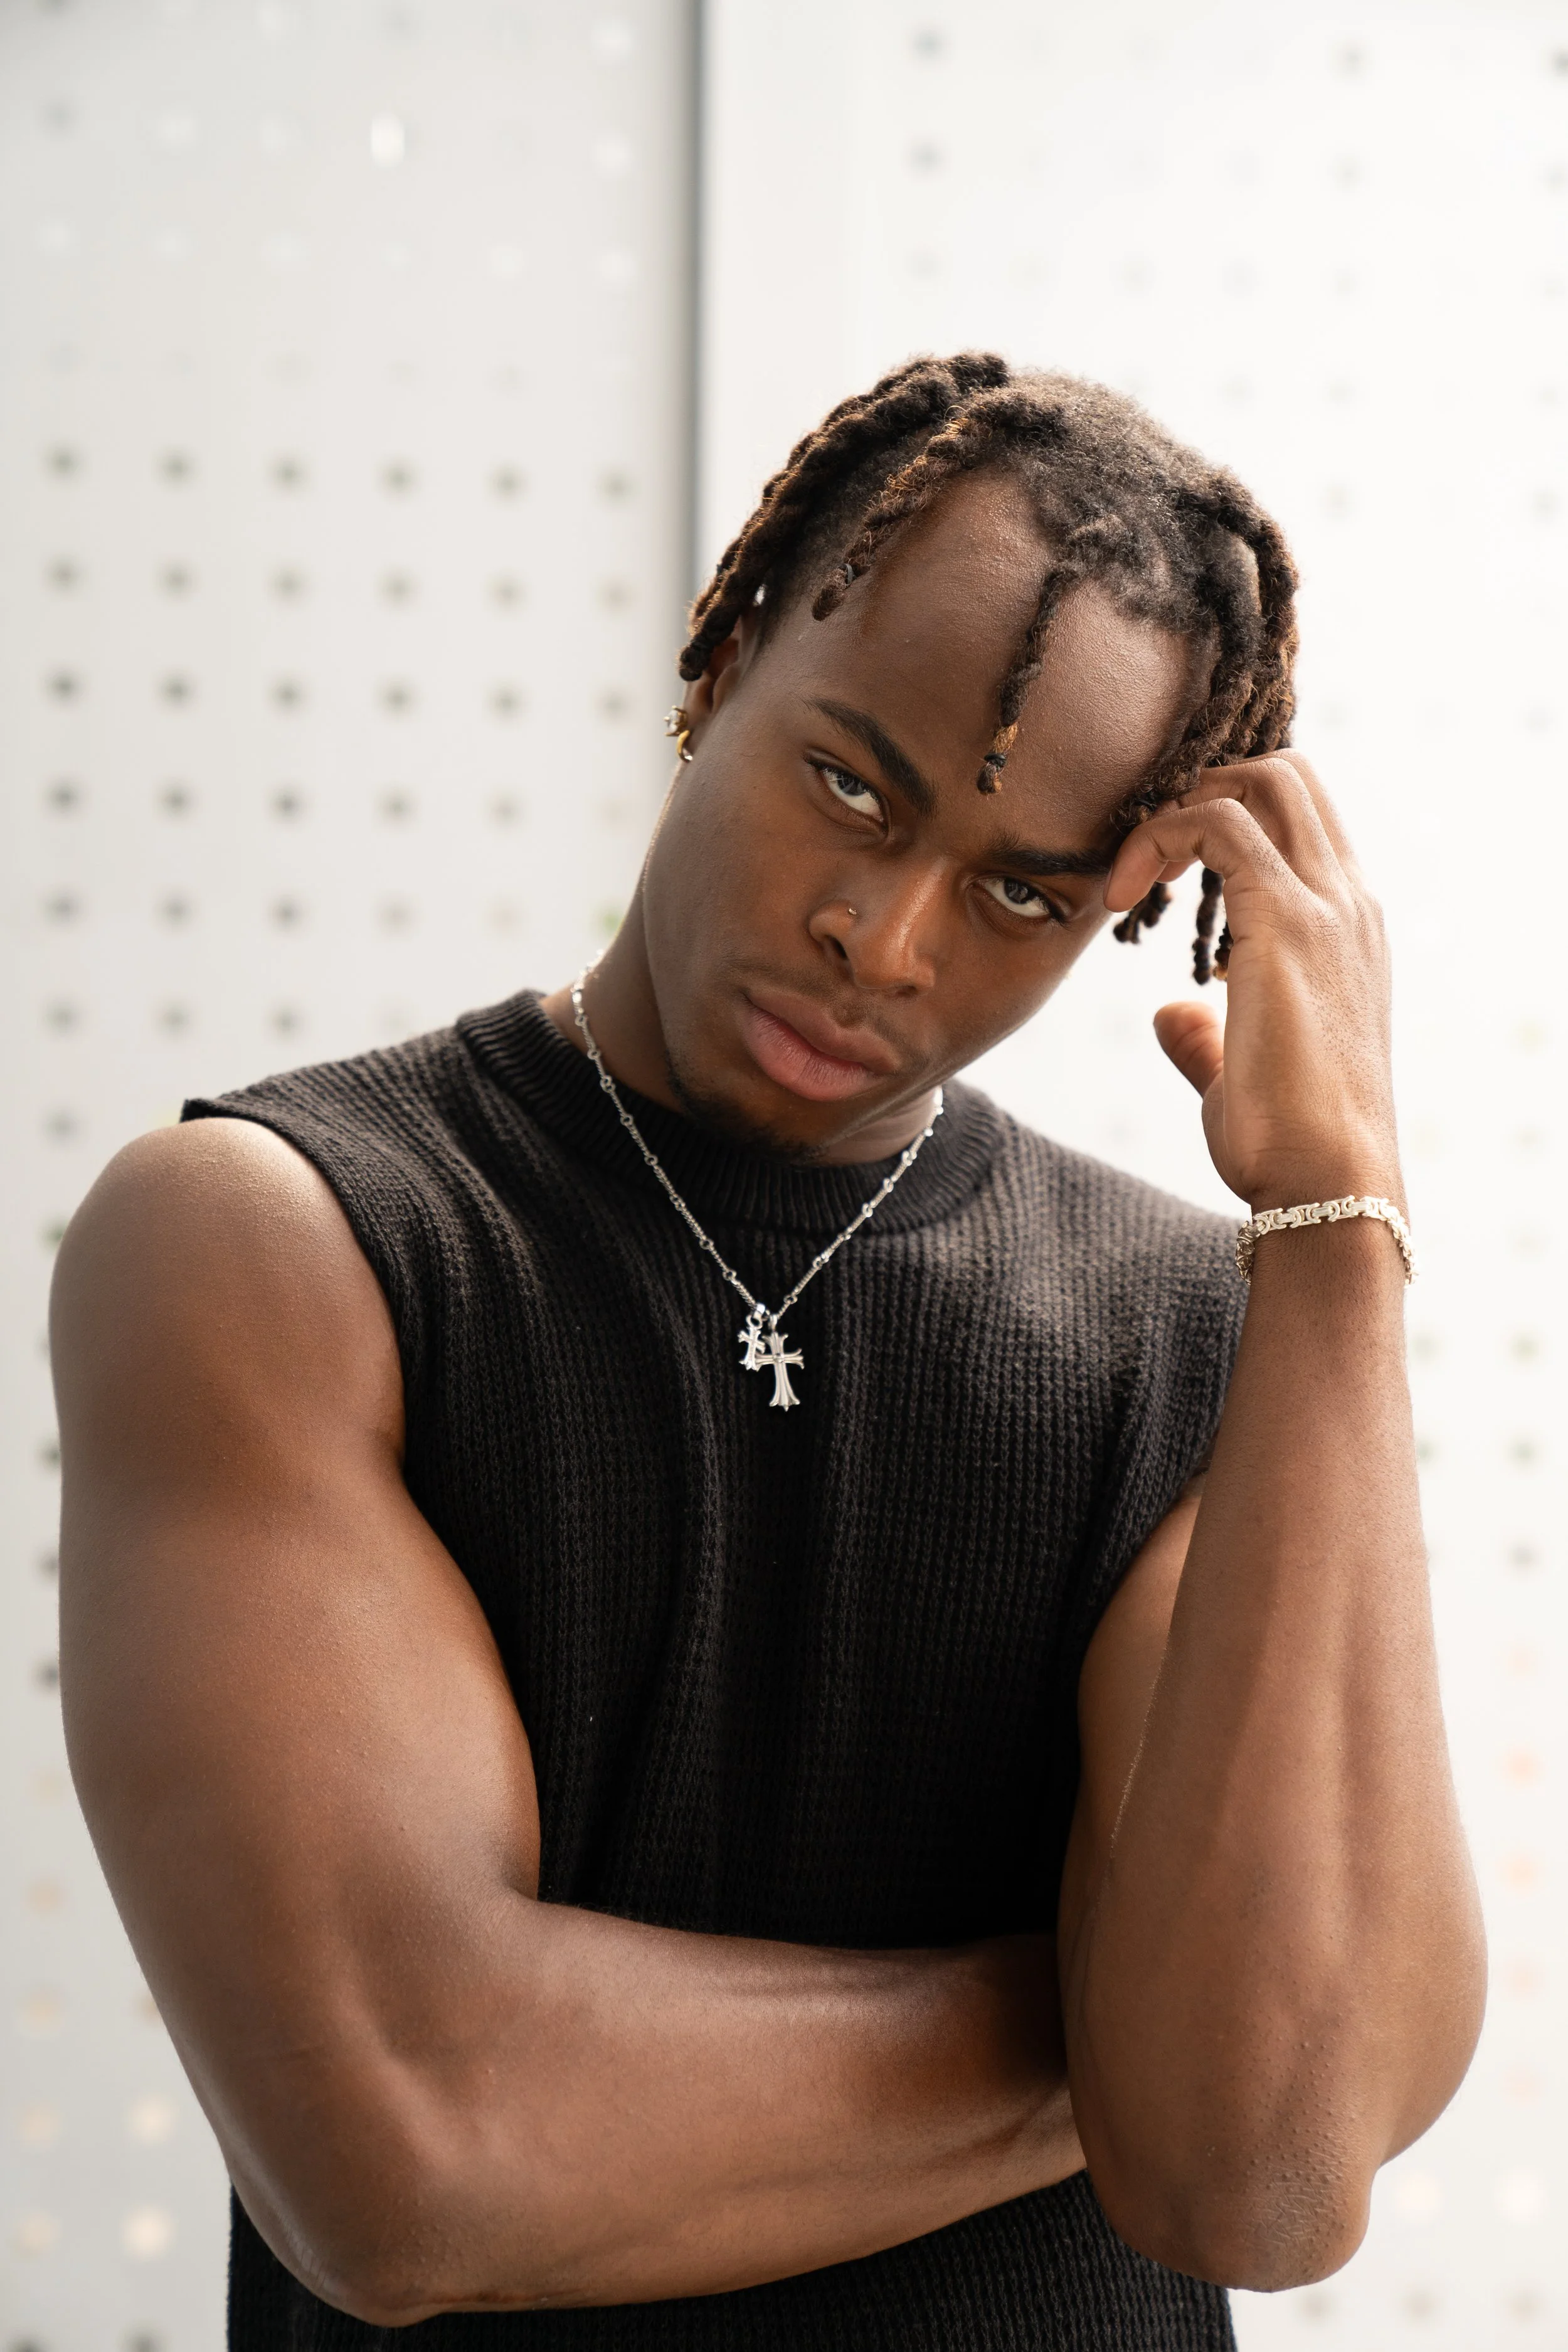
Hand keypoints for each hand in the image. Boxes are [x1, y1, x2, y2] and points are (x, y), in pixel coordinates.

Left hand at [1104, 753, 1401, 1211]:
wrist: (1329, 1181)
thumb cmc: (1289, 1143)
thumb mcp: (1242, 1074)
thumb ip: (1208, 1037)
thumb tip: (1173, 1016)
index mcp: (1347, 928)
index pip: (1300, 820)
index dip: (1226, 816)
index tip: (1163, 871)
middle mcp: (1349, 903)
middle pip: (1288, 775)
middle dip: (1204, 788)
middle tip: (1144, 855)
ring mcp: (1327, 906)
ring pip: (1264, 777)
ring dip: (1181, 805)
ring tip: (1131, 874)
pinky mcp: (1287, 920)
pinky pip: (1219, 822)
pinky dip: (1159, 836)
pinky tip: (1123, 896)